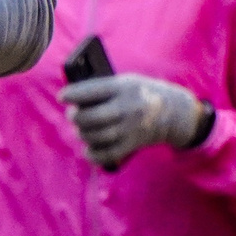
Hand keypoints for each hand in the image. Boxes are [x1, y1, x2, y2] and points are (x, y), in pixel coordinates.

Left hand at [59, 73, 205, 168]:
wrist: (173, 112)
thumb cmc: (142, 93)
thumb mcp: (127, 82)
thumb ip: (103, 88)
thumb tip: (75, 100)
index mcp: (124, 88)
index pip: (92, 91)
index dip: (73, 94)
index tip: (63, 96)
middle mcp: (126, 108)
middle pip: (91, 117)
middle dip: (76, 116)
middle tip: (72, 114)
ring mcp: (129, 128)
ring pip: (95, 136)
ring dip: (83, 133)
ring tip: (82, 128)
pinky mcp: (130, 145)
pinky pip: (105, 154)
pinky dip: (92, 153)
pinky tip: (88, 147)